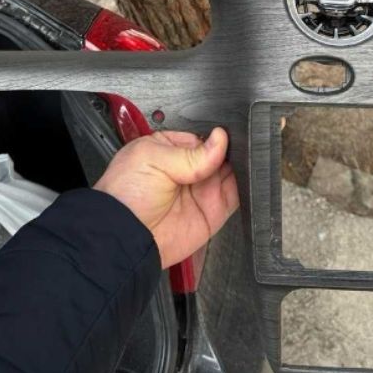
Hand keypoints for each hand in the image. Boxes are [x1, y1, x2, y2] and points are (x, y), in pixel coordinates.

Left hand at [94, 128, 238, 267]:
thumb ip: (191, 153)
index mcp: (170, 149)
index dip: (216, 136)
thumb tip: (220, 139)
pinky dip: (246, 187)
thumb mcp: (154, 159)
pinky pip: (237, 195)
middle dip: (231, 150)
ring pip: (232, 171)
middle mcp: (188, 169)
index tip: (226, 136)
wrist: (126, 237)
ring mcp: (202, 189)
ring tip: (241, 163)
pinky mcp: (214, 210)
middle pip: (221, 153)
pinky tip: (245, 179)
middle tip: (236, 149)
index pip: (203, 137)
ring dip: (241, 166)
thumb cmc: (125, 196)